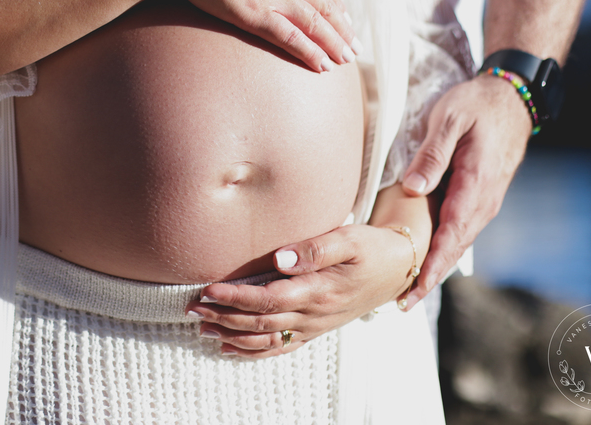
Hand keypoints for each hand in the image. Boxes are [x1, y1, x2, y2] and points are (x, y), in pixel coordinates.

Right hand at [169, 0, 361, 72]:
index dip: (334, 0)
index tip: (342, 14)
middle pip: (326, 3)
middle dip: (343, 26)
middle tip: (353, 45)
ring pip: (317, 23)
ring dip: (335, 43)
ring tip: (346, 59)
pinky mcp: (257, 14)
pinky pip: (292, 38)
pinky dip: (311, 52)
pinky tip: (323, 66)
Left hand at [186, 224, 416, 357]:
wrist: (399, 268)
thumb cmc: (371, 248)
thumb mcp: (349, 239)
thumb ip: (314, 248)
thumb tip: (279, 258)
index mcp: (319, 290)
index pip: (268, 299)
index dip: (236, 297)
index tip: (208, 289)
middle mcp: (314, 314)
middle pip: (261, 322)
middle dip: (223, 316)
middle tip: (191, 308)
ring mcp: (314, 326)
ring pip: (266, 339)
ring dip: (232, 335)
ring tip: (201, 327)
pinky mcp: (315, 329)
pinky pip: (281, 347)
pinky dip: (253, 351)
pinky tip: (229, 348)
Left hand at [398, 73, 530, 308]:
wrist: (512, 98)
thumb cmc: (476, 105)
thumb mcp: (449, 120)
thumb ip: (432, 154)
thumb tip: (414, 188)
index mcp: (475, 184)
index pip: (451, 235)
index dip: (432, 267)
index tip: (414, 291)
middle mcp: (483, 200)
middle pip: (455, 248)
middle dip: (430, 277)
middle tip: (402, 303)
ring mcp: (484, 200)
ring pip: (458, 241)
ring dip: (437, 266)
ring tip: (409, 289)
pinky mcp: (480, 196)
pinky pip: (460, 228)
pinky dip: (444, 247)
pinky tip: (427, 256)